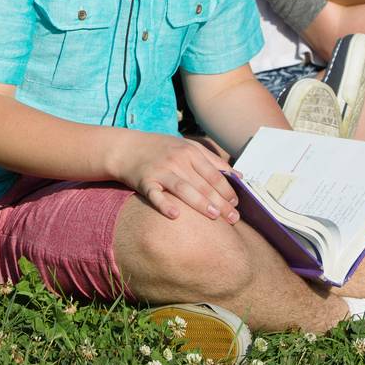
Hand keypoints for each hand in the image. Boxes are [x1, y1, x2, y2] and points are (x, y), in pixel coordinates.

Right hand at [108, 130, 240, 223]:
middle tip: (233, 218)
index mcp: (190, 151)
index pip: (214, 173)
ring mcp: (161, 171)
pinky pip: (156, 195)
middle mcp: (177, 160)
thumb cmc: (161, 149)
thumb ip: (212, 160)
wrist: (126, 148)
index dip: (227, 189)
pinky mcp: (145, 181)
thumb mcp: (186, 147)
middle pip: (203, 184)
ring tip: (215, 216)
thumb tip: (238, 176)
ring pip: (184, 189)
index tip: (236, 203)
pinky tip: (175, 215)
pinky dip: (164, 204)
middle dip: (220, 201)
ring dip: (200, 203)